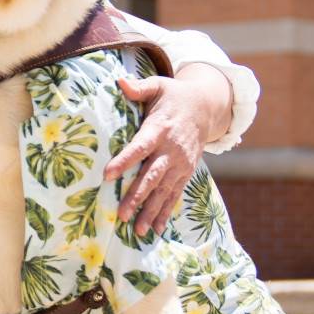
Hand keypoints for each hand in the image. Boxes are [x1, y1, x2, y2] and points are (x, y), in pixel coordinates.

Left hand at [105, 66, 233, 238]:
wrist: (205, 107)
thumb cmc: (174, 96)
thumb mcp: (158, 86)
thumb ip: (139, 88)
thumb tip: (119, 83)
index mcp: (160, 128)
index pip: (140, 147)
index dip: (124, 161)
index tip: (107, 175)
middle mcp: (171, 149)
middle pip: (152, 175)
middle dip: (137, 196)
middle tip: (121, 214)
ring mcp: (180, 163)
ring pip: (164, 190)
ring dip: (151, 210)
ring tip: (138, 230)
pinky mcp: (186, 172)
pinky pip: (175, 194)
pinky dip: (166, 212)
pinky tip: (155, 228)